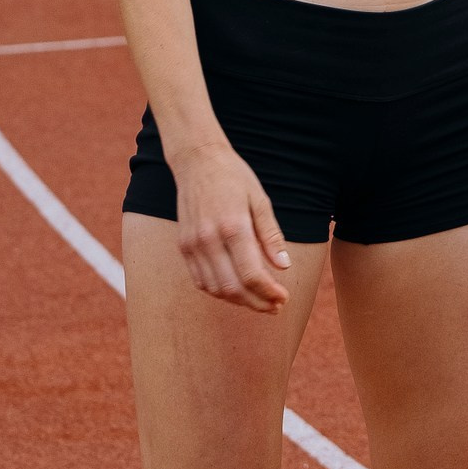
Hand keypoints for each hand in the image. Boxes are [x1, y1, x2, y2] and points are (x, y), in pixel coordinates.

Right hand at [170, 144, 292, 312]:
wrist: (198, 162)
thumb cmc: (234, 178)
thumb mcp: (260, 201)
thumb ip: (271, 236)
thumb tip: (284, 266)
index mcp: (232, 226)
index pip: (251, 273)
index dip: (269, 292)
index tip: (284, 298)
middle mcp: (208, 239)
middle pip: (232, 287)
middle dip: (256, 302)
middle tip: (276, 307)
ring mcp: (192, 244)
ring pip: (215, 288)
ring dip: (238, 301)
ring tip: (260, 301)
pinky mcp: (183, 246)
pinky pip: (200, 280)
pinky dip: (219, 291)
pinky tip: (237, 290)